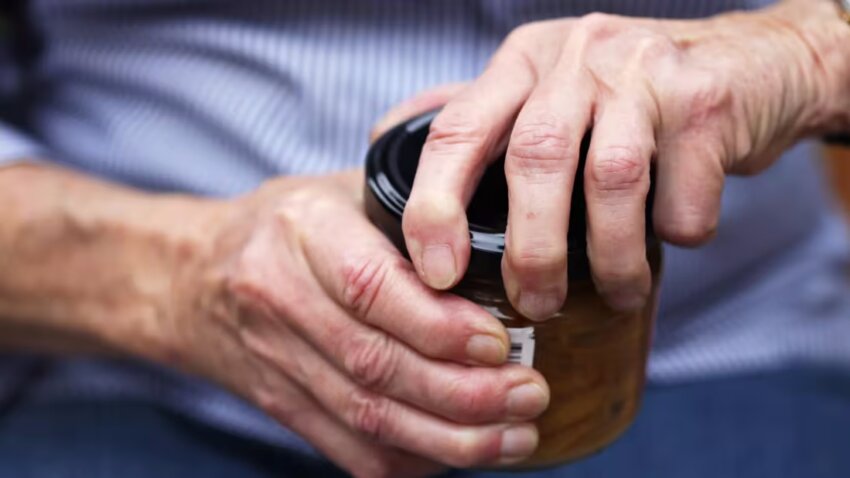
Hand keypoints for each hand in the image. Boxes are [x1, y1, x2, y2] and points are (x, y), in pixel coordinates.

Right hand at [166, 169, 549, 476]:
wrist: (190, 278)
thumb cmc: (285, 225)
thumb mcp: (339, 189)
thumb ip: (410, 207)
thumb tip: (505, 233)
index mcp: (302, 232)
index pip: (369, 287)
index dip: (438, 325)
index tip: (500, 343)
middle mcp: (281, 299)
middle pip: (374, 364)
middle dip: (463, 392)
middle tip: (531, 394)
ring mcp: (276, 361)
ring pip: (366, 416)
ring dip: (449, 437)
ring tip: (516, 436)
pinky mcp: (281, 405)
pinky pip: (349, 448)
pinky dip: (411, 460)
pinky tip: (461, 453)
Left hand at [402, 0, 849, 318]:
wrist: (750, 64)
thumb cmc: (628, 94)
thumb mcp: (544, 86)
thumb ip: (475, 114)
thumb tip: (385, 135)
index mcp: (523, 61)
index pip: (456, 129)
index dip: (434, 206)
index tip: (435, 273)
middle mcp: (576, 57)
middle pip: (533, 159)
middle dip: (530, 249)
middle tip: (535, 304)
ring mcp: (645, 73)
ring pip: (611, 180)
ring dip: (610, 256)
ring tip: (615, 292)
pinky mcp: (707, 102)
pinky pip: (683, 194)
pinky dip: (677, 232)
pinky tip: (672, 235)